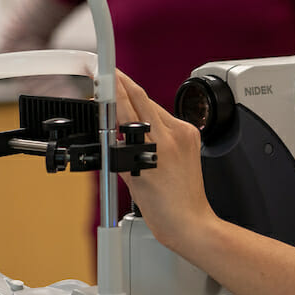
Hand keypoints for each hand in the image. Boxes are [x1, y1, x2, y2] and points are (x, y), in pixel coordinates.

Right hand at [115, 70, 213, 249]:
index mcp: (156, 144)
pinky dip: (152, 118)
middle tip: (107, 77)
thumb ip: (119, 148)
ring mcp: (186, 134)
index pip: (129, 105)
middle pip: (143, 99)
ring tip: (121, 106)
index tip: (102, 74)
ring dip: (137, 104)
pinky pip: (167, 118)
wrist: (189, 221)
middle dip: (123, 87)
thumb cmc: (162, 209)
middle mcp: (173, 134)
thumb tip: (111, 129)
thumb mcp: (129, 176)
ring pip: (154, 107)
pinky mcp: (192, 136)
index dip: (113, 86)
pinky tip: (144, 125)